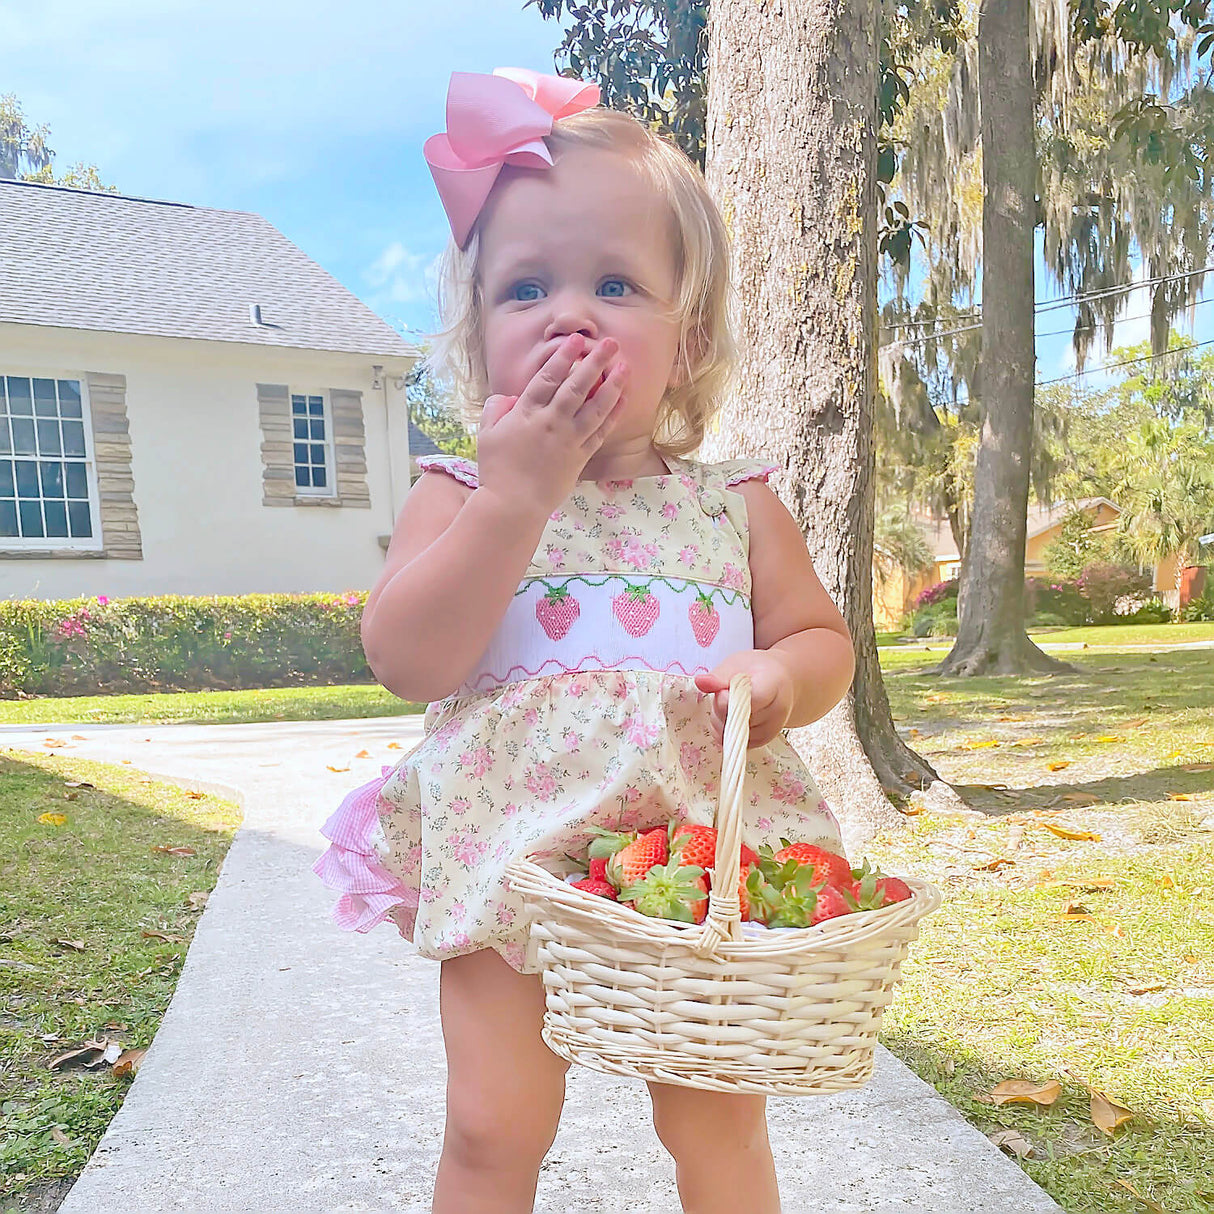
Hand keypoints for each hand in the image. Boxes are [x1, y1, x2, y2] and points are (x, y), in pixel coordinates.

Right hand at [476, 334, 629, 517]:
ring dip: (612, 385)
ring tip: (625, 366)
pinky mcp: (580, 457)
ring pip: (595, 407)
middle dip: (595, 362)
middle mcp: (551, 422)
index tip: (576, 341)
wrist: (513, 505)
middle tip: (610, 344)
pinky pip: (600, 432)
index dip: (564, 357)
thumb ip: (496, 409)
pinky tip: (622, 398)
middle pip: (577, 386)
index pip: (548, 378)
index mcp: (526, 413)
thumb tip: (510, 397)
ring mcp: (569, 440)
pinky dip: (613, 414)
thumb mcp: (486, 434)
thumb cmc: (497, 470)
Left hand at [694, 650, 794, 748]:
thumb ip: (719, 676)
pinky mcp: (763, 742)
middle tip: (724, 693)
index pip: (750, 700)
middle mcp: (778, 711)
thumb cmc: (758, 670)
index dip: (728, 699)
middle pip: (736, 719)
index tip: (723, 690)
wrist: (782, 682)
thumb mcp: (738, 663)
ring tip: (729, 703)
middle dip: (720, 709)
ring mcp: (772, 730)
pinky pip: (733, 742)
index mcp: (775, 685)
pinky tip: (731, 715)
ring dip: (720, 721)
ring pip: (731, 734)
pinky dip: (725, 731)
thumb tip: (700, 682)